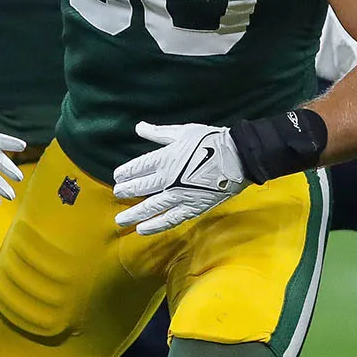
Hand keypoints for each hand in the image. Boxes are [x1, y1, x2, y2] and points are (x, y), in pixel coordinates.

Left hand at [113, 122, 244, 235]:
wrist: (239, 158)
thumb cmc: (210, 141)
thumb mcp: (182, 132)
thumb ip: (158, 133)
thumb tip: (138, 127)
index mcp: (165, 158)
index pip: (138, 167)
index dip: (126, 172)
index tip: (117, 176)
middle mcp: (169, 179)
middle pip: (142, 188)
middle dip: (126, 191)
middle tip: (117, 194)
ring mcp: (180, 195)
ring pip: (152, 207)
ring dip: (134, 214)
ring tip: (121, 220)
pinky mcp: (193, 207)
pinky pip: (170, 219)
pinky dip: (155, 226)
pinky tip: (142, 230)